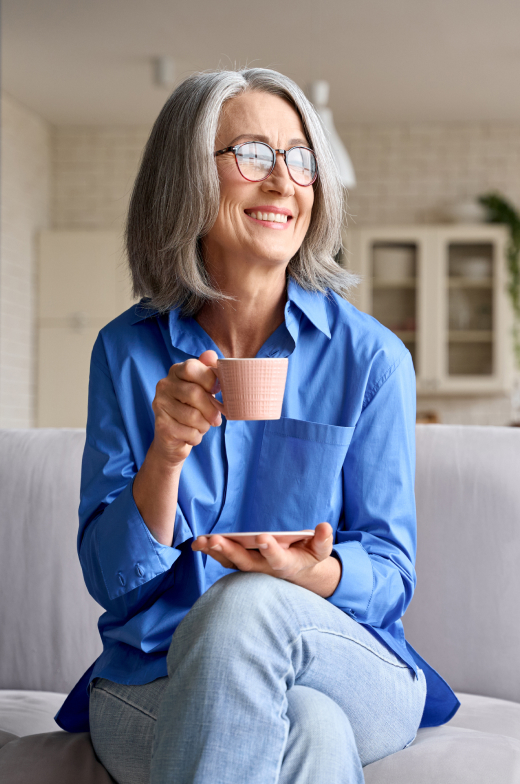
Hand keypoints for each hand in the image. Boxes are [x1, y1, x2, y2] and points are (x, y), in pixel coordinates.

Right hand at [151, 350, 221, 466]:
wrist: (172, 438)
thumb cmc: (193, 409)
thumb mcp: (203, 389)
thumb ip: (208, 371)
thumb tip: (211, 355)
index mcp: (176, 371)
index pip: (191, 367)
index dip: (209, 380)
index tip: (216, 391)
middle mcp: (164, 385)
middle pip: (194, 393)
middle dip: (211, 410)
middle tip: (216, 419)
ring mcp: (159, 404)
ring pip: (193, 416)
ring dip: (204, 425)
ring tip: (202, 426)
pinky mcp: (160, 425)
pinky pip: (189, 432)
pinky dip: (196, 436)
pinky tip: (191, 434)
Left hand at [192, 523, 340, 597]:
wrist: (296, 572)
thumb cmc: (307, 556)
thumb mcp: (319, 550)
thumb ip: (322, 540)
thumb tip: (324, 527)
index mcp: (285, 564)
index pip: (277, 559)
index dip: (270, 550)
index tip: (263, 538)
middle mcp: (264, 569)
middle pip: (245, 562)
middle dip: (231, 551)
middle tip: (216, 539)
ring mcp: (250, 567)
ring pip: (230, 562)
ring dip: (215, 552)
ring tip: (201, 541)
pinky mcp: (240, 563)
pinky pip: (223, 559)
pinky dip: (210, 552)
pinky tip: (198, 543)